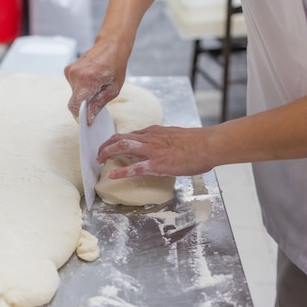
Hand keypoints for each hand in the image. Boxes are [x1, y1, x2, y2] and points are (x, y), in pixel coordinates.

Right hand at [64, 40, 127, 124]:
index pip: (74, 105)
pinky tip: (91, 79)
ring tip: (96, 84)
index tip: (87, 118)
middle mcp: (75, 74)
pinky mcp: (68, 70)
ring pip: (73, 94)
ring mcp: (70, 71)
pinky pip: (73, 86)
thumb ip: (98, 105)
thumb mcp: (113, 89)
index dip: (80, 115)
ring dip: (83, 94)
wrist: (111, 45)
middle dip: (85, 103)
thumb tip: (88, 118)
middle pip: (74, 100)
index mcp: (87, 79)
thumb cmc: (115, 65)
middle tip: (98, 94)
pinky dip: (81, 87)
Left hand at [97, 125, 214, 177]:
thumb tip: (161, 147)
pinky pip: (135, 168)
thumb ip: (164, 140)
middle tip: (99, 154)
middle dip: (105, 145)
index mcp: (154, 132)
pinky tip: (112, 175)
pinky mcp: (157, 163)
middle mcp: (149, 138)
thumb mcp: (175, 136)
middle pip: (120, 138)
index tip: (110, 147)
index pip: (129, 134)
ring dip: (107, 153)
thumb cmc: (197, 142)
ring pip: (122, 147)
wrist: (208, 145)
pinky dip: (121, 171)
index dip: (116, 141)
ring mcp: (152, 150)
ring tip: (99, 161)